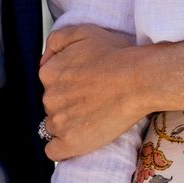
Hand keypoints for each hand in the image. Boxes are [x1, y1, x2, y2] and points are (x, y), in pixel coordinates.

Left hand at [38, 24, 142, 160]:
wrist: (138, 79)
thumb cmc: (116, 54)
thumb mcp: (83, 31)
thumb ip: (57, 40)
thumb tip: (45, 58)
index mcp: (48, 72)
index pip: (48, 82)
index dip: (66, 83)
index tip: (83, 83)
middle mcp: (48, 97)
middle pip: (51, 104)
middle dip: (67, 103)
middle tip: (91, 99)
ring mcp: (58, 122)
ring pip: (52, 126)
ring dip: (67, 124)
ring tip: (91, 117)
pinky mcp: (71, 143)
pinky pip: (53, 151)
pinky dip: (62, 147)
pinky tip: (76, 139)